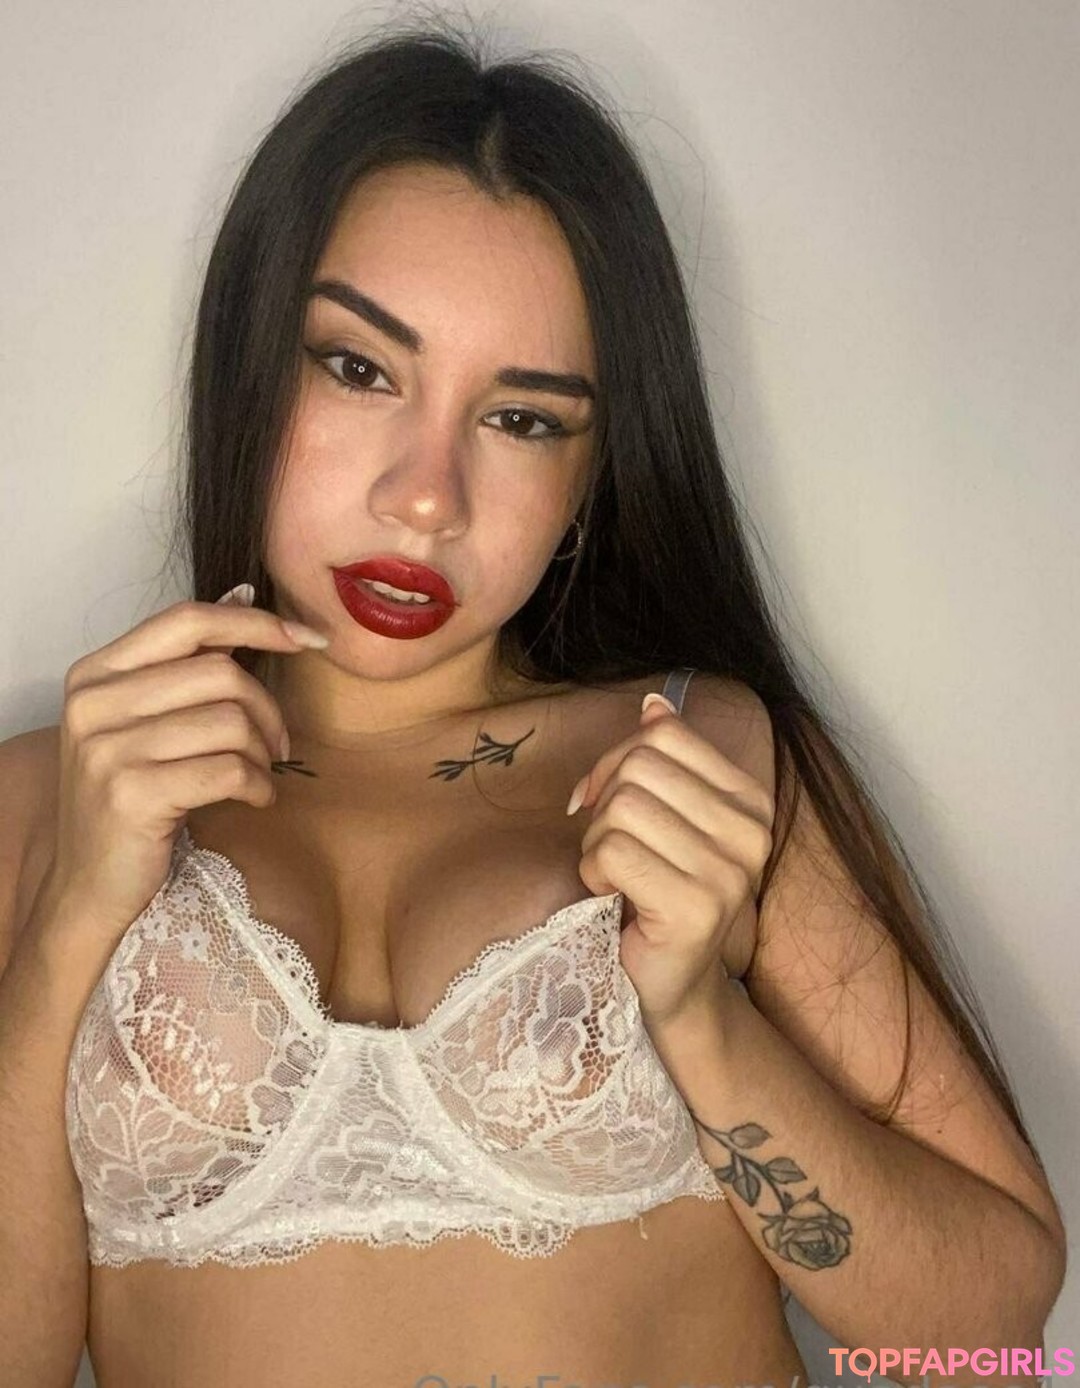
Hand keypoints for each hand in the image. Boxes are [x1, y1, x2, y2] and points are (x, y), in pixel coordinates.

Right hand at [42, 587, 326, 946]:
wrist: (88, 883)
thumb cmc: (131, 796)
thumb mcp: (142, 720)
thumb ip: (184, 661)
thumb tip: (240, 594)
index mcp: (96, 673)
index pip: (188, 620)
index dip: (256, 623)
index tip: (308, 637)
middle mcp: (93, 704)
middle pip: (221, 673)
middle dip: (268, 709)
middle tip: (280, 744)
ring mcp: (107, 750)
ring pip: (231, 722)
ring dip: (265, 753)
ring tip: (261, 776)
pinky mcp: (132, 795)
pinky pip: (230, 770)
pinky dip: (260, 786)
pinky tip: (257, 799)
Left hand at [569, 690, 774, 1027]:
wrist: (672, 987)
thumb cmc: (658, 896)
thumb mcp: (665, 819)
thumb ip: (662, 762)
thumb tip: (652, 703)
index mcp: (750, 801)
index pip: (663, 736)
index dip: (616, 762)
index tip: (607, 802)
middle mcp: (751, 832)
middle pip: (637, 767)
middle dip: (603, 805)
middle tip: (609, 848)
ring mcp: (729, 872)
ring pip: (620, 808)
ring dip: (596, 844)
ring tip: (615, 877)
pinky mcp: (696, 908)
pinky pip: (612, 852)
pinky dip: (594, 873)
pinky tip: (612, 898)